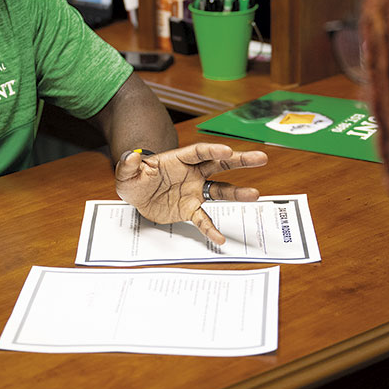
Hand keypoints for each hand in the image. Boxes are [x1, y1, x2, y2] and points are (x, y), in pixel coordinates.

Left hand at [115, 143, 267, 244]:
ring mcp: (194, 191)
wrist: (136, 196)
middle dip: (240, 160)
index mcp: (179, 159)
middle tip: (261, 157)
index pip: (199, 152)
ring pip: (220, 190)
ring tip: (255, 195)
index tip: (227, 151)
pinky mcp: (191, 209)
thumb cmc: (134, 178)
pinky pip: (204, 219)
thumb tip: (131, 158)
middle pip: (219, 164)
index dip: (213, 150)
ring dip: (237, 193)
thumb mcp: (126, 172)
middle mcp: (192, 173)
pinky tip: (221, 238)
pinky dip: (211, 228)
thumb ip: (128, 165)